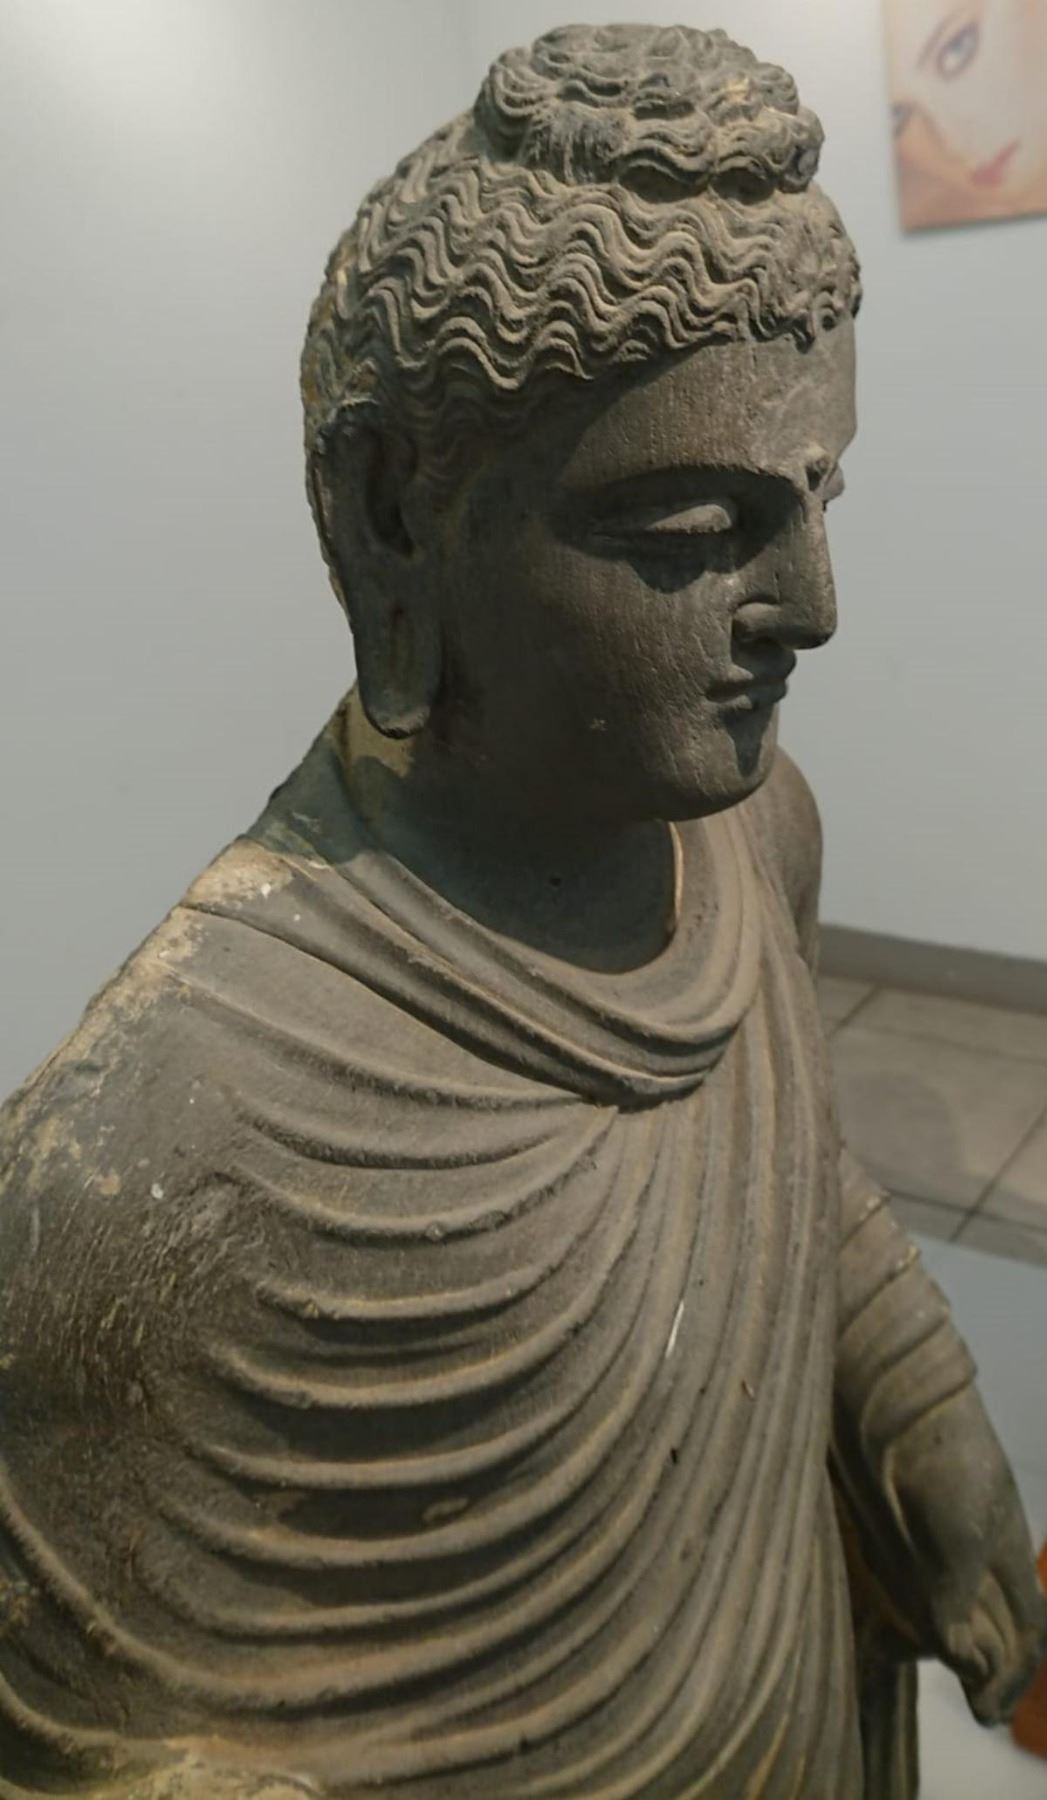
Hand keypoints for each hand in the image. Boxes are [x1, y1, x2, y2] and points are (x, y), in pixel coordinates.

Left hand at [888, 1386, 1046, 1722]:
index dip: (1013, 1677)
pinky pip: (896, 1588)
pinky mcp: (888, 1529)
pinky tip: (871, 1631)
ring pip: (936, 1614)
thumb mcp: (965, 1534)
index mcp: (1004, 1554)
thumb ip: (959, 1597)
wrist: (890, 1391)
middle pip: (981, 1631)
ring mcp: (928, 1543)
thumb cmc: (943, 1456)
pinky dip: (889, 1616)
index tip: (984, 1714)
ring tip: (899, 1660)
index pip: (1026, 1632)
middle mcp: (969, 1555)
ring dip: (923, 1644)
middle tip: (947, 1697)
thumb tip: (956, 1655)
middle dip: (969, 1667)